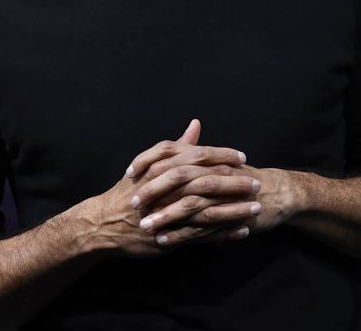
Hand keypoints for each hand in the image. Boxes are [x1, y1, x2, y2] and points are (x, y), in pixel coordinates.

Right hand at [71, 119, 258, 256]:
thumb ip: (176, 146)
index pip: (195, 157)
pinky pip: (202, 235)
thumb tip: (196, 125)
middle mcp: (164, 190)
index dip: (221, 156)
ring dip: (234, 209)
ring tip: (257, 207)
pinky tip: (242, 231)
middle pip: (205, 182)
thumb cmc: (128, 192)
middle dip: (233, 182)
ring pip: (207, 210)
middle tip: (256, 182)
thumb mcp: (149, 164)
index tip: (241, 157)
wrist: (104, 223)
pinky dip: (223, 233)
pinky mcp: (169, 235)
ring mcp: (167, 214)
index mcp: (160, 169)